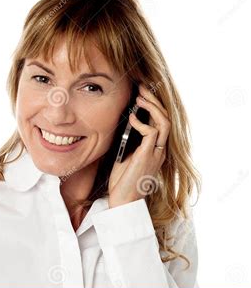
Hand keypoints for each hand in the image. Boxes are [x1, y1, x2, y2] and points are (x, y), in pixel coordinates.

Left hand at [108, 83, 170, 207]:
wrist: (123, 201)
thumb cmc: (122, 181)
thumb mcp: (124, 155)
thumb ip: (128, 141)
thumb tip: (122, 123)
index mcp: (156, 148)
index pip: (161, 121)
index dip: (154, 105)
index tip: (142, 92)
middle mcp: (160, 149)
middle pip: (166, 118)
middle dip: (154, 100)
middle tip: (142, 87)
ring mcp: (156, 153)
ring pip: (164, 122)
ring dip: (152, 107)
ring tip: (140, 96)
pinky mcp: (147, 156)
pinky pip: (151, 133)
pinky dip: (142, 123)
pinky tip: (132, 117)